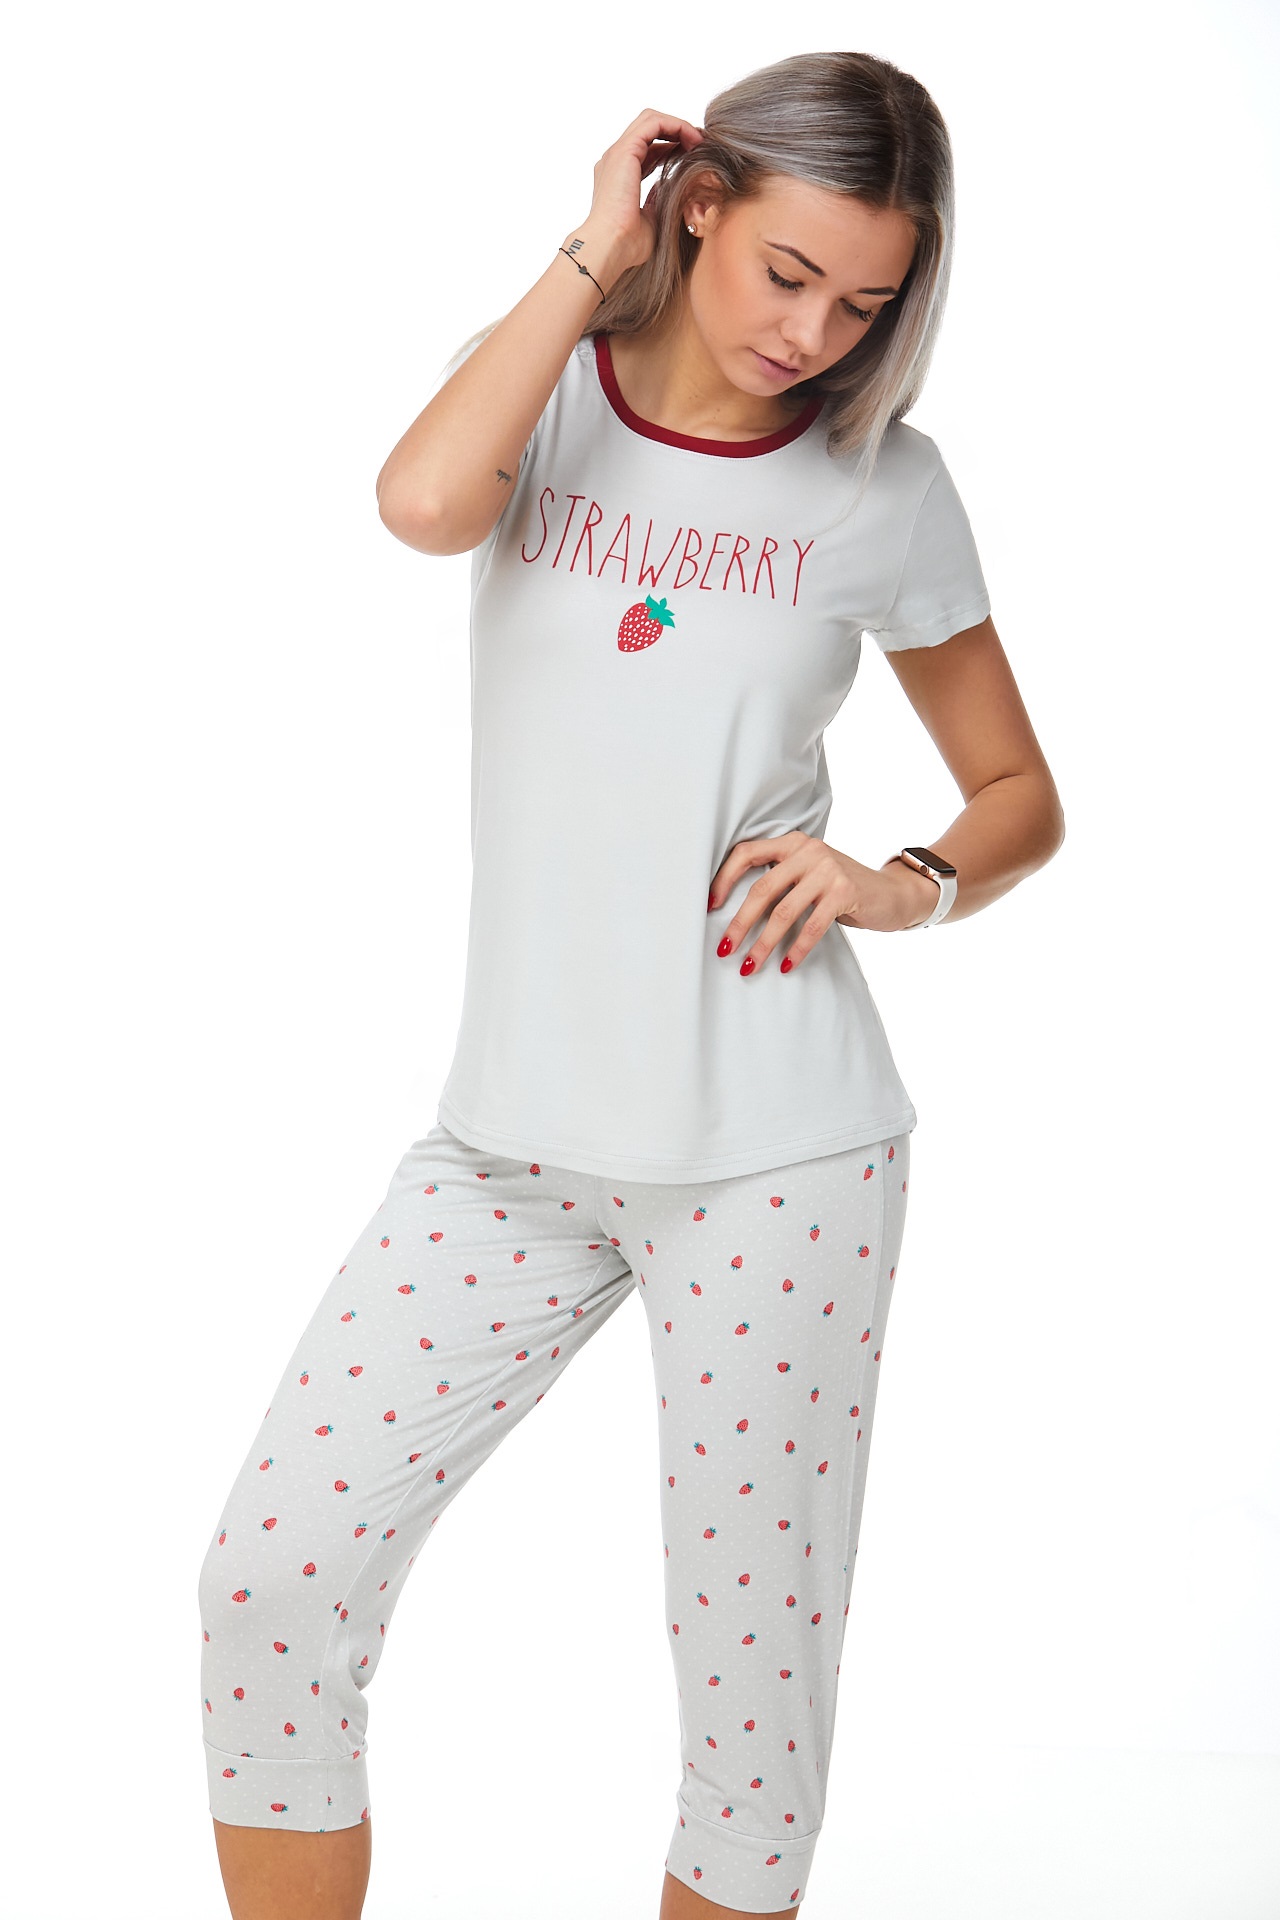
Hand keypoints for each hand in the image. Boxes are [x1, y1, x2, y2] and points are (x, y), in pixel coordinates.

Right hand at [578, 108, 704, 276]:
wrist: (610, 247)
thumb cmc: (627, 244)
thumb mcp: (651, 220)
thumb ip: (659, 202)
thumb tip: (671, 191)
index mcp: (620, 175)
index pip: (649, 149)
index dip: (673, 148)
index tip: (695, 156)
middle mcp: (616, 160)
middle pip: (649, 128)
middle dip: (677, 131)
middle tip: (700, 144)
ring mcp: (618, 153)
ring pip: (651, 120)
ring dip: (679, 126)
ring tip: (699, 141)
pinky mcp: (624, 150)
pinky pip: (654, 123)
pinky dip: (676, 126)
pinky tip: (693, 141)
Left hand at [706, 832, 939, 973]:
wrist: (892, 894)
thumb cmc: (842, 890)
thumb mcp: (809, 875)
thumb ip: (782, 881)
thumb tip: (736, 914)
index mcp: (793, 844)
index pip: (746, 853)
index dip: (724, 879)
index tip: (710, 906)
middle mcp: (808, 851)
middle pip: (761, 888)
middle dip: (739, 923)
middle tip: (724, 950)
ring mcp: (828, 869)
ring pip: (783, 911)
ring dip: (763, 943)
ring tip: (750, 966)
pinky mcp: (845, 891)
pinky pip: (812, 926)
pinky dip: (796, 949)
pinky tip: (786, 965)